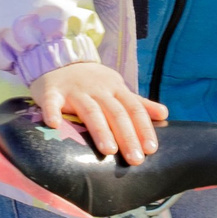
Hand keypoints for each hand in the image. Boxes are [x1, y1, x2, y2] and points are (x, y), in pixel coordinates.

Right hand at [29, 62, 166, 163]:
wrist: (59, 58)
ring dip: (100, 130)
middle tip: (135, 159)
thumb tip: (164, 114)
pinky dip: (52, 112)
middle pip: (115, 112)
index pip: (133, 108)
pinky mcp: (52, 92)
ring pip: (90, 110)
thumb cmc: (92, 81)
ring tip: (109, 151)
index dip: (143, 127)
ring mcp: (74, 90)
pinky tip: (54, 125)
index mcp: (115, 88)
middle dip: (127, 136)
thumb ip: (138, 103)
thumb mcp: (117, 88)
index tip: (151, 149)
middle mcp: (97, 89)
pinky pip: (51, 102)